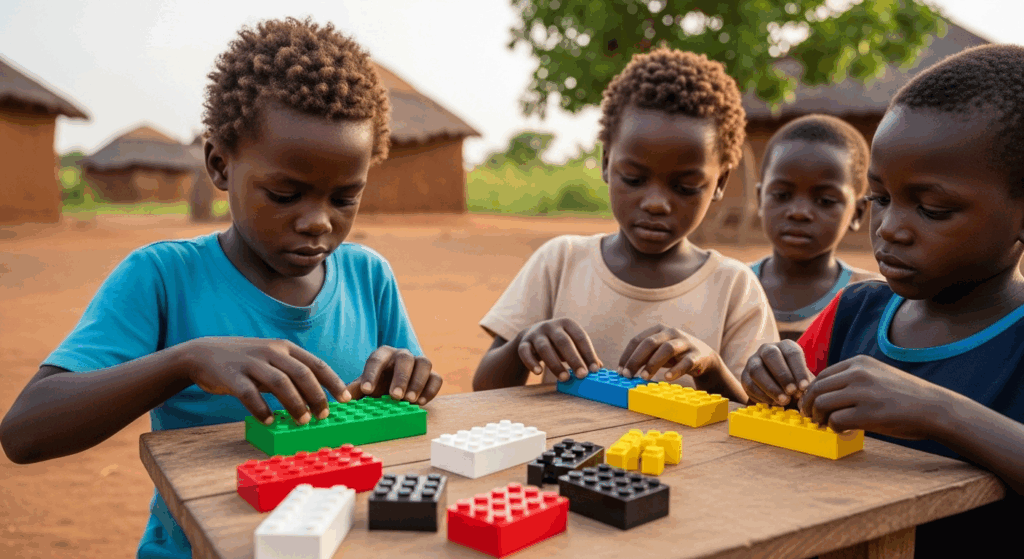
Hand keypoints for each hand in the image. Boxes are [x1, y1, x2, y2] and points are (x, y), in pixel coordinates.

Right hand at [182, 337, 348, 425]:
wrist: (202, 354)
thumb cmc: (244, 361)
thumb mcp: (271, 360)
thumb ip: (291, 373)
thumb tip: (317, 397)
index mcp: (284, 347)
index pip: (316, 364)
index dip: (333, 382)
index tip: (346, 400)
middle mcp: (271, 352)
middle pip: (302, 373)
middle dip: (317, 396)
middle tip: (324, 415)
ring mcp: (251, 362)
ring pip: (280, 383)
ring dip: (295, 404)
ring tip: (303, 421)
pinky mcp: (232, 375)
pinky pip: (250, 394)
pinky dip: (262, 409)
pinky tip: (270, 420)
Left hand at [348, 346, 442, 405]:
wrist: (395, 388)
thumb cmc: (377, 386)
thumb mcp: (363, 387)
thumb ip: (353, 391)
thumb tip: (340, 399)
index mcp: (383, 355)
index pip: (377, 359)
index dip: (371, 374)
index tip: (367, 390)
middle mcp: (402, 355)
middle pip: (404, 358)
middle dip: (400, 377)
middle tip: (394, 396)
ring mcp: (419, 363)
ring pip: (424, 363)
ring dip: (417, 382)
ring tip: (409, 400)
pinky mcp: (432, 375)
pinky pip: (436, 378)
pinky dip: (430, 389)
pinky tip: (421, 402)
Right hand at [517, 318, 602, 381]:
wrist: (532, 335)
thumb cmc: (559, 343)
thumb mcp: (572, 344)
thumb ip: (584, 354)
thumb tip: (599, 368)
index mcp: (567, 323)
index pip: (580, 337)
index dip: (588, 354)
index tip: (595, 370)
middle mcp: (551, 326)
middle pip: (563, 342)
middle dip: (574, 359)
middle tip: (582, 375)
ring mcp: (536, 334)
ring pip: (544, 348)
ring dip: (555, 364)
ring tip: (565, 378)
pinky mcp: (524, 343)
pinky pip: (525, 352)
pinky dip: (531, 363)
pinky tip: (539, 373)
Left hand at [618, 325, 719, 380]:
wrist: (704, 357)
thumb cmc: (674, 356)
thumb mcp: (657, 353)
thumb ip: (643, 358)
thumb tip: (623, 371)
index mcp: (658, 330)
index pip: (637, 340)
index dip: (627, 355)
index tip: (620, 371)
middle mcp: (671, 333)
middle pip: (650, 343)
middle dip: (636, 359)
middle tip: (627, 375)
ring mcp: (685, 342)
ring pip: (667, 349)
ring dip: (653, 364)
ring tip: (644, 377)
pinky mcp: (697, 355)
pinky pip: (686, 362)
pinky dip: (676, 370)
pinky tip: (667, 377)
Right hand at [741, 340, 814, 405]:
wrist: (780, 389)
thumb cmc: (796, 382)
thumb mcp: (803, 380)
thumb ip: (805, 385)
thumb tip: (805, 393)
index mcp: (785, 346)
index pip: (792, 353)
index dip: (799, 370)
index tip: (804, 387)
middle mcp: (767, 349)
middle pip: (771, 355)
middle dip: (782, 375)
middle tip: (792, 392)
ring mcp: (753, 361)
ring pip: (756, 369)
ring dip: (770, 387)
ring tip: (783, 401)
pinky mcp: (744, 376)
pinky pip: (749, 384)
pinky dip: (762, 395)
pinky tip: (773, 403)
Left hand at [799, 354, 949, 439]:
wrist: (936, 408)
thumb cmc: (906, 396)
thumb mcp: (878, 376)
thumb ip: (853, 380)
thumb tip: (825, 394)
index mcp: (859, 363)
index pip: (821, 376)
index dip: (812, 392)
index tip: (813, 404)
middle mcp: (858, 373)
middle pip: (816, 389)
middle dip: (808, 405)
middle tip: (811, 418)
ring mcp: (863, 393)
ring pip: (821, 404)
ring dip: (819, 418)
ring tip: (825, 425)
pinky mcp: (868, 413)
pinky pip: (835, 420)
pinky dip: (834, 428)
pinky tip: (843, 431)